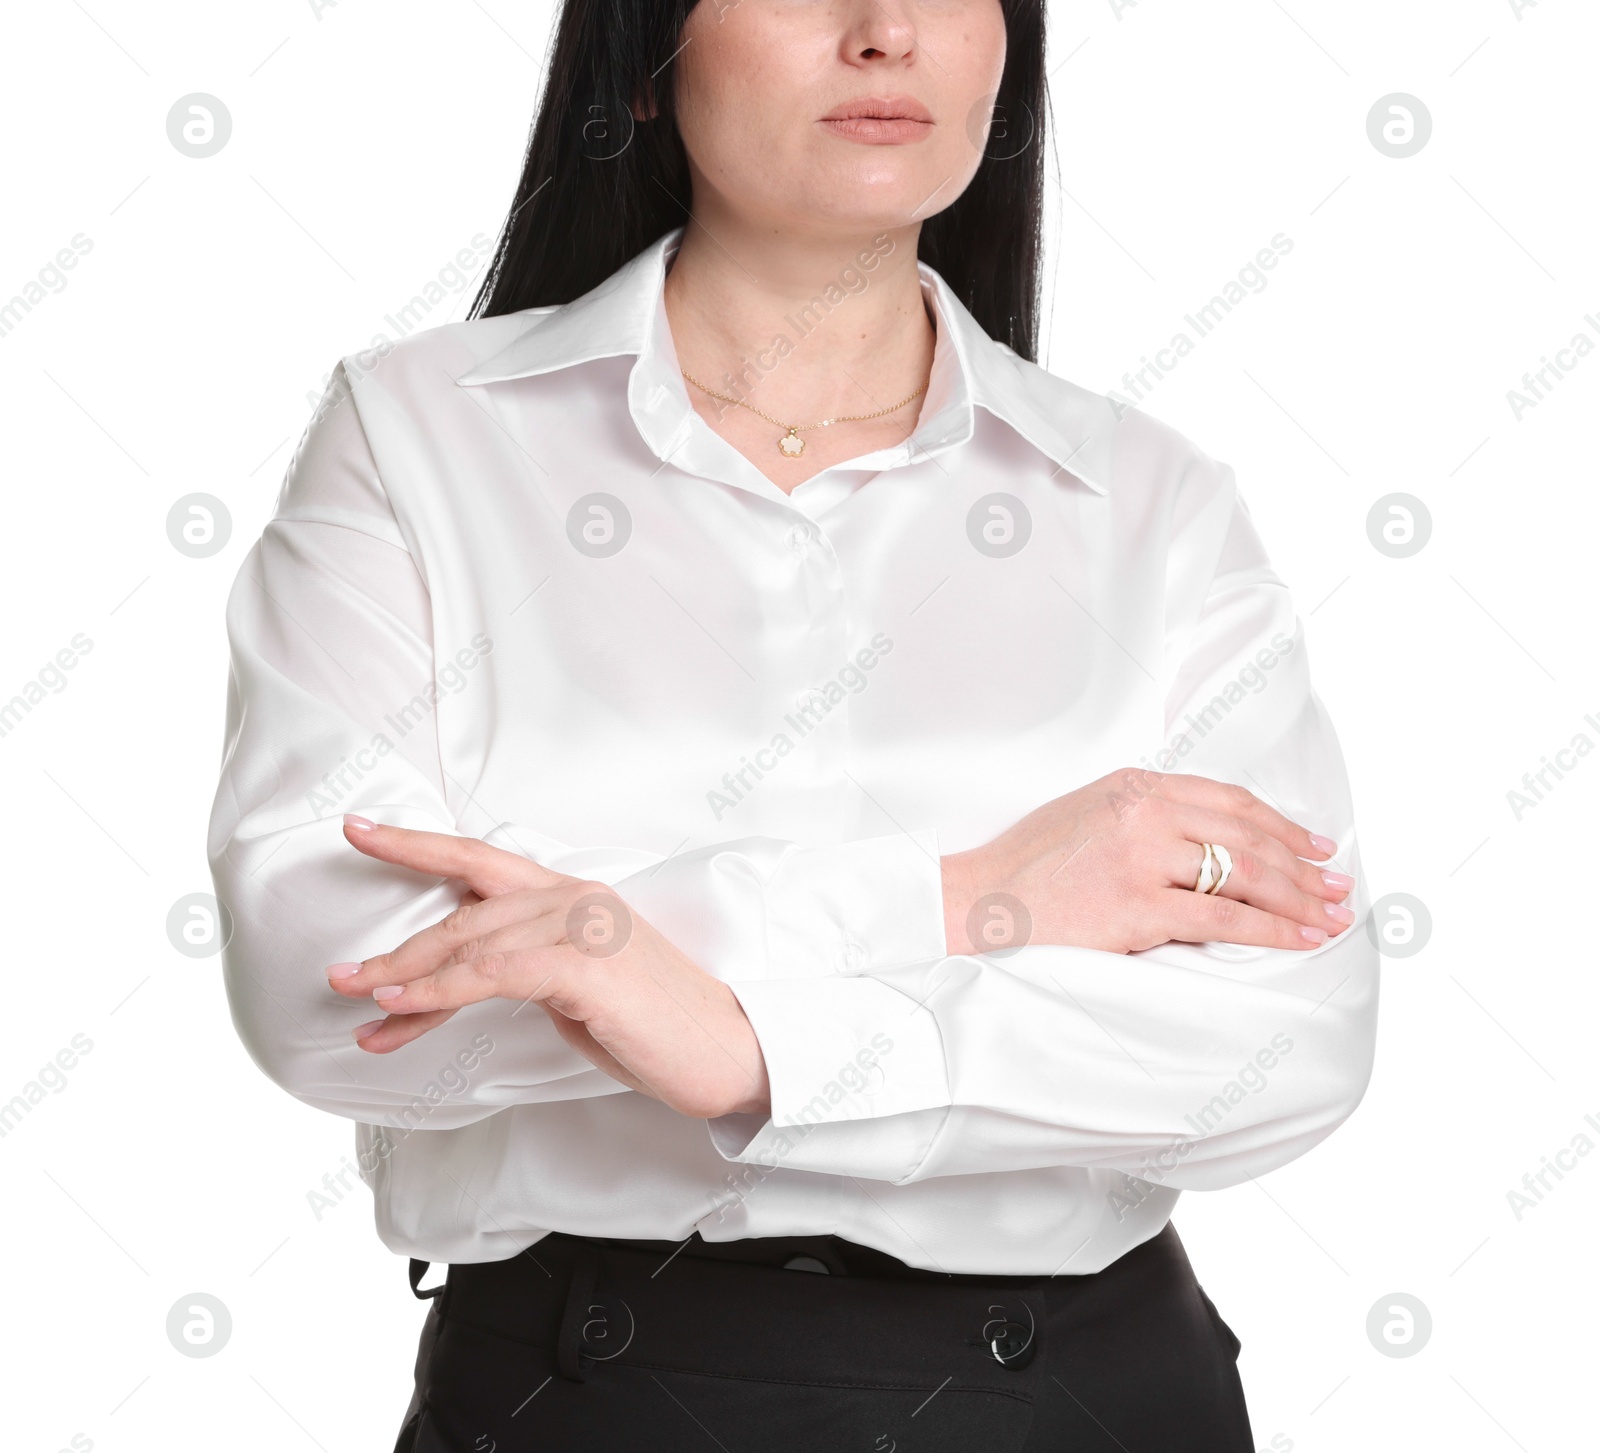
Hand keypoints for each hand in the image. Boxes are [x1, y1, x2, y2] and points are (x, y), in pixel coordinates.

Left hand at [326, 818, 770, 1120]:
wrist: (730, 1053)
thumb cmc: (657, 1028)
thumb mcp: (578, 990)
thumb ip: (525, 968)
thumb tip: (462, 981)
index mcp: (574, 896)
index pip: (481, 859)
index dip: (416, 843)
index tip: (359, 828)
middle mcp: (576, 899)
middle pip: (463, 910)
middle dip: (395, 946)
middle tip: (339, 976)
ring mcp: (585, 928)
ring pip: (471, 941)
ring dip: (405, 974)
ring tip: (356, 998)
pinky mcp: (588, 969)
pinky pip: (495, 973)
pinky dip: (441, 990)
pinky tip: (402, 1007)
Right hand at [940, 768, 1355, 955]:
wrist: (977, 903)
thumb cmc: (1027, 868)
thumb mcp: (1088, 815)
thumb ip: (1144, 816)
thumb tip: (1209, 842)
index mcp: (1134, 784)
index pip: (1229, 801)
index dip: (1282, 825)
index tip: (1315, 847)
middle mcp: (1143, 810)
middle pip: (1248, 836)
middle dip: (1304, 866)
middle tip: (1339, 889)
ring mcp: (1141, 855)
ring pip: (1246, 874)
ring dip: (1300, 899)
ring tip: (1331, 918)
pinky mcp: (1138, 903)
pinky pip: (1224, 917)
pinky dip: (1272, 929)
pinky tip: (1298, 939)